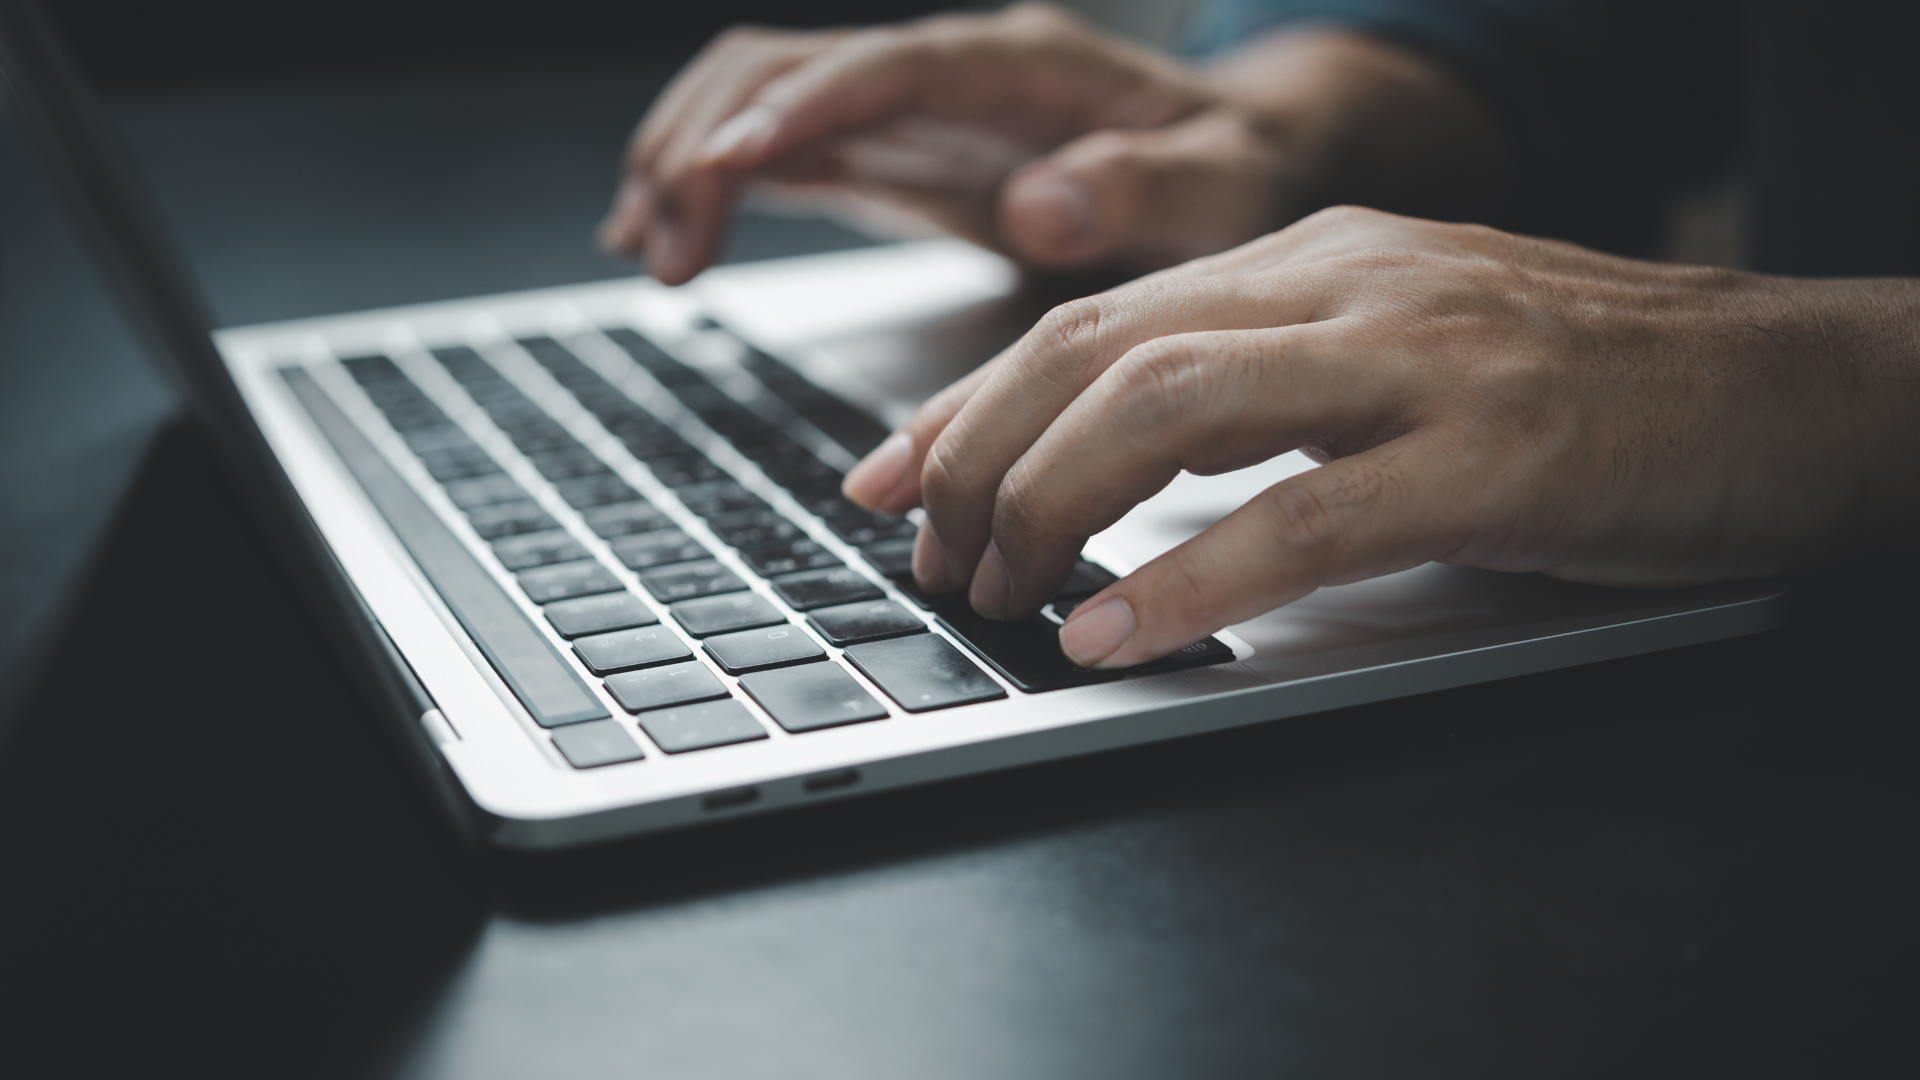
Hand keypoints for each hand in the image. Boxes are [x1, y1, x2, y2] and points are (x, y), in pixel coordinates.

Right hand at [598, 3, 1301, 282]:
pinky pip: (778, 147)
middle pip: (788, 67)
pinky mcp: (888, 153)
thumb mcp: (1221, 186)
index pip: (888, 67)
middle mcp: (946, 72)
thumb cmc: (1230, 168)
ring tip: (650, 252)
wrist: (1231, 154)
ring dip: (685, 159)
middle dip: (707, 142)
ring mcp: (907, 109)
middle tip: (665, 248)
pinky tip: (665, 236)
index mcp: (1020, 66)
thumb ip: (1141, 188)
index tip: (730, 164)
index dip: (804, 107)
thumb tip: (1042, 202)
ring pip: (760, 97)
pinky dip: (710, 185)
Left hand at [841, 207, 1919, 667]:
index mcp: (1318, 258)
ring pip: (1171, 408)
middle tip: (929, 555)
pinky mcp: (1493, 456)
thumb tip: (1121, 466)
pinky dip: (1188, 581)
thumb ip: (1269, 387)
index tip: (887, 474)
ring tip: (1002, 594)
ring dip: (1053, 508)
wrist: (1799, 388)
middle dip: (979, 457)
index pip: (1095, 316)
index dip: (970, 400)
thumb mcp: (1403, 355)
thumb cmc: (1596, 389)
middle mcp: (1351, 285)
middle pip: (1099, 350)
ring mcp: (1422, 361)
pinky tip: (1118, 633)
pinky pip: (1303, 517)